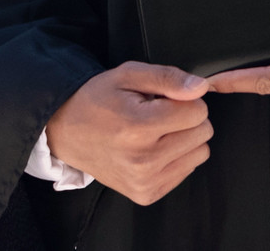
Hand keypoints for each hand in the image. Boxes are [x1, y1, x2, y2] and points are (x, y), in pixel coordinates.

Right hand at [42, 62, 211, 205]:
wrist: (66, 131)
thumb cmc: (96, 100)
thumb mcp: (128, 75)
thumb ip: (168, 78)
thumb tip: (200, 88)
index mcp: (138, 128)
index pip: (198, 112)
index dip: (186, 99)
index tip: (165, 99)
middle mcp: (143, 160)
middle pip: (202, 133)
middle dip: (186, 118)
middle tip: (158, 114)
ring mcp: (145, 182)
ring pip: (200, 153)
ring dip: (184, 138)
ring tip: (155, 132)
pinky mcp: (146, 194)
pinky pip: (186, 171)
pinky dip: (175, 157)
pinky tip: (152, 148)